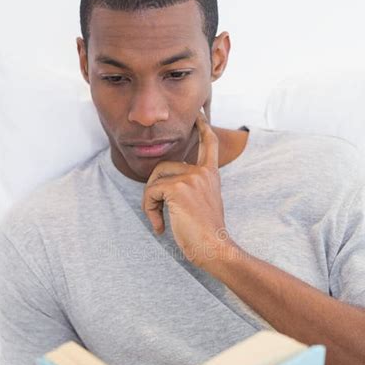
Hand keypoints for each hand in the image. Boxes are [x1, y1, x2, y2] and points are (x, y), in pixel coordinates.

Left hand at [141, 109, 232, 266]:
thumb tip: (164, 186)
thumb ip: (192, 190)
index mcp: (211, 176)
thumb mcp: (203, 205)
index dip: (203, 128)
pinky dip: (149, 210)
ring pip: (154, 180)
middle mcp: (202, 172)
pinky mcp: (178, 188)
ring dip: (150, 203)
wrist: (214, 248)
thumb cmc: (206, 235)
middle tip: (158, 214)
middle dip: (154, 190)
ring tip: (160, 221)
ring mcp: (191, 178)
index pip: (209, 145)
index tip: (200, 116)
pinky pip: (150, 192)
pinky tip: (160, 226)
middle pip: (163, 167)